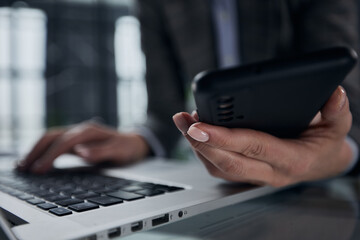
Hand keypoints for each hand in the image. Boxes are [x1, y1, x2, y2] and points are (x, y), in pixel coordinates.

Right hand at [17, 122, 149, 173]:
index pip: (64, 143)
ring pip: (50, 139)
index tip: (38, 170)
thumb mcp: (118, 152)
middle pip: (52, 137)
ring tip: (22, 165)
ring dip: (35, 150)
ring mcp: (77, 134)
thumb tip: (80, 152)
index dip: (49, 156)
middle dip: (35, 151)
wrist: (133, 143)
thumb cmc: (126, 148)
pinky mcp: (76, 140)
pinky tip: (36, 161)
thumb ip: (100, 152)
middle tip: (23, 168)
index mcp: (89, 132)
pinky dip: (43, 151)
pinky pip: (55, 143)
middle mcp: (80, 130)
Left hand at [173, 86, 352, 186]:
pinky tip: (194, 133)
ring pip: (219, 168)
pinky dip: (203, 152)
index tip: (199, 125)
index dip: (224, 138)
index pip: (253, 148)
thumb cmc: (325, 143)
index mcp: (291, 159)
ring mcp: (256, 176)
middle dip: (201, 143)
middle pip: (228, 162)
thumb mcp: (338, 126)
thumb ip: (337, 111)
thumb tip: (333, 93)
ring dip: (197, 147)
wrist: (321, 164)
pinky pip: (219, 168)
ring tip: (183, 123)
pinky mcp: (246, 174)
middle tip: (183, 121)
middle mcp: (270, 173)